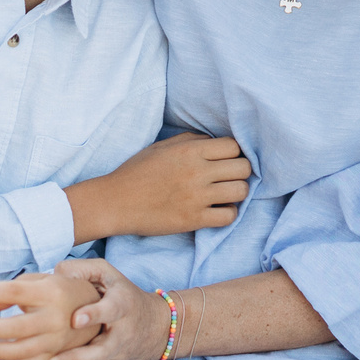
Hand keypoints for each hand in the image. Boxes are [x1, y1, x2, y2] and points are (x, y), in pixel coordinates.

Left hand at [0, 264, 103, 359]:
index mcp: (50, 293)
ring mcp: (54, 342)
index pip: (14, 290)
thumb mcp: (42, 281)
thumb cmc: (62, 291)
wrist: (99, 312)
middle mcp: (54, 319)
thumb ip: (15, 289)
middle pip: (14, 326)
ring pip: (17, 352)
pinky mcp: (51, 359)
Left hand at [23, 259, 167, 359]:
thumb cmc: (122, 294)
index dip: (95, 314)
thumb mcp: (108, 274)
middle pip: (103, 349)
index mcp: (123, 304)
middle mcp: (121, 333)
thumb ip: (82, 270)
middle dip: (78, 355)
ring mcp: (116, 353)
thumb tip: (54, 276)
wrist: (156, 328)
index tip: (75, 320)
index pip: (112, 309)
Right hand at [68, 133, 251, 241]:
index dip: (234, 153)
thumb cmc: (137, 171)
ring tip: (225, 194)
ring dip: (237, 193)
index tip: (226, 160)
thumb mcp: (162, 147)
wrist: (115, 202)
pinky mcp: (193, 219)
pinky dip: (228, 213)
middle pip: (243, 168)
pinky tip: (217, 210)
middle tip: (228, 178)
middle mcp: (197, 171)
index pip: (234, 146)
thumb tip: (216, 142)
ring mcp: (196, 197)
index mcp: (189, 150)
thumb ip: (192, 140)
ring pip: (241, 191)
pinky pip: (229, 217)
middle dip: (239, 172)